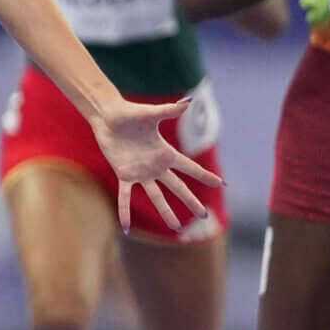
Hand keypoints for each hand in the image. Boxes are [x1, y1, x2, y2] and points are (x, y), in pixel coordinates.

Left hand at [91, 96, 222, 232]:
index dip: (204, 175)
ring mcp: (140, 173)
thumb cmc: (129, 112)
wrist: (107, 116)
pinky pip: (125, 197)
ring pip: (156, 197)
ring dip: (166, 213)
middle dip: (191, 201)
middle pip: (177, 187)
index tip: (221, 183)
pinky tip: (125, 228)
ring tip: (177, 228)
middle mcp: (155, 166)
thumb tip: (188, 101)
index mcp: (165, 152)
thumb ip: (169, 110)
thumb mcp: (151, 114)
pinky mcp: (123, 175)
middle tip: (204, 215)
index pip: (189, 167)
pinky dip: (124, 211)